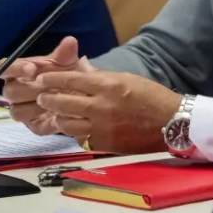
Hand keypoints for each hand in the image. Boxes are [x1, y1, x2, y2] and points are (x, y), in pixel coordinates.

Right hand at [0, 36, 92, 134]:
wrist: (81, 94)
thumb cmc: (66, 74)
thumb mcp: (68, 62)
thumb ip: (66, 53)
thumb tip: (70, 41)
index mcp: (18, 72)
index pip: (4, 68)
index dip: (15, 69)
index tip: (32, 69)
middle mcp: (16, 91)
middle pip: (9, 92)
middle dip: (28, 89)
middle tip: (47, 86)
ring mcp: (23, 109)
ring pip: (17, 112)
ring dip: (35, 106)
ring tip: (54, 101)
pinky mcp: (35, 125)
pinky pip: (34, 127)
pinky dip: (47, 123)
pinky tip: (59, 117)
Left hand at [35, 70, 180, 154]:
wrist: (172, 123)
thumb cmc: (152, 97)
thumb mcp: (127, 79)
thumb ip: (101, 77)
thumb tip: (82, 69)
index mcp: (108, 85)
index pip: (71, 80)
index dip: (52, 79)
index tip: (41, 78)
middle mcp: (102, 106)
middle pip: (63, 102)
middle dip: (48, 99)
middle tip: (42, 96)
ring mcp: (102, 127)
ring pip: (67, 123)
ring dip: (58, 117)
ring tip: (55, 114)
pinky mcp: (104, 144)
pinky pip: (80, 138)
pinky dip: (75, 132)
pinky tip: (75, 127)